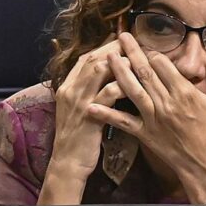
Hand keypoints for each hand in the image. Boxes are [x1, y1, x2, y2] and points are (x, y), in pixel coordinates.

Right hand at [39, 37, 125, 203]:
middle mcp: (70, 90)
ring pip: (98, 70)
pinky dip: (122, 85)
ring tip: (139, 59)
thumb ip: (86, 92)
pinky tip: (136, 84)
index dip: (104, 47)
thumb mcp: (76, 110)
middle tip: (135, 44)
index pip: (85, 58)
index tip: (122, 42)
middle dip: (115, 49)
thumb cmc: (77, 138)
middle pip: (92, 58)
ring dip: (120, 62)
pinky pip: (107, 93)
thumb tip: (106, 78)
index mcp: (67, 87)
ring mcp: (78, 102)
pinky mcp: (89, 115)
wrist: (68, 162)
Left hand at [89, 33, 205, 203]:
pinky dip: (106, 114)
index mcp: (185, 93)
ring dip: (118, 73)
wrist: (205, 162)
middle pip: (146, 73)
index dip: (153, 53)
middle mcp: (167, 103)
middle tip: (120, 35)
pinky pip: (122, 122)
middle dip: (132, 52)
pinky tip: (90, 105)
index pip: (164, 66)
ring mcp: (153, 118)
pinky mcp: (144, 133)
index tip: (143, 41)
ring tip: (106, 57)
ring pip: (132, 91)